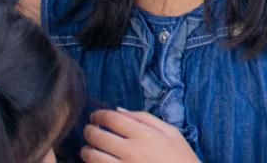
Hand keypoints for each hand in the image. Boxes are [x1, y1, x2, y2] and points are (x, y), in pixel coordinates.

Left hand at [81, 108, 201, 162]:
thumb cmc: (180, 157)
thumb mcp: (171, 132)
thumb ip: (144, 118)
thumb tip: (118, 110)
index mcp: (144, 134)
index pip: (111, 119)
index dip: (98, 115)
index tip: (95, 117)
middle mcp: (131, 150)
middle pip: (97, 136)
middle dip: (88, 131)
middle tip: (89, 130)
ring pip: (92, 157)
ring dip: (86, 150)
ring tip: (88, 148)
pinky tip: (96, 161)